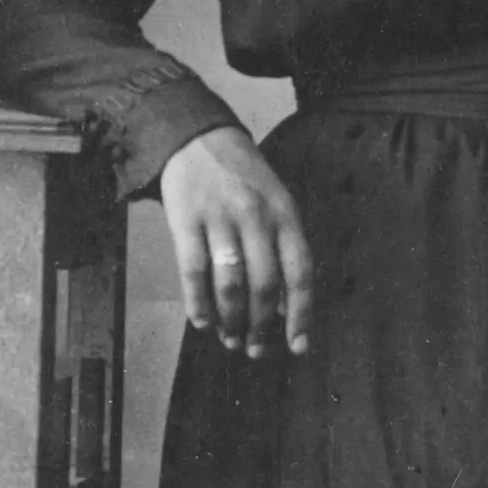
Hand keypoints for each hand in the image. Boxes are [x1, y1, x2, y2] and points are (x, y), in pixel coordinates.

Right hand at [159, 126, 313, 358]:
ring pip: (230, 284)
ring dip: (231, 321)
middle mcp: (257, 218)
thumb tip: (284, 307)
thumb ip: (282, 249)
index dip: (301, 314)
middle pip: (264, 286)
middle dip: (261, 327)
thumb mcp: (276, 204)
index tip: (298, 347)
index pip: (300, 273)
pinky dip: (198, 303)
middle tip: (254, 349)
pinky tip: (202, 322)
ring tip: (230, 340)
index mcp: (286, 216)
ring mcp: (221, 218)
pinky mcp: (186, 220)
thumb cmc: (243, 179)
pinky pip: (193, 271)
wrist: (198, 137)